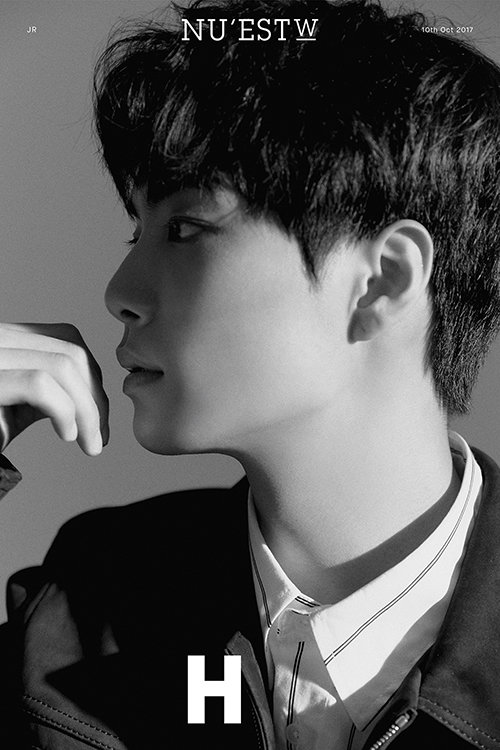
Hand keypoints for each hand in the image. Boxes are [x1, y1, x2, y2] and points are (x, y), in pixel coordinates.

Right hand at [0, 323, 108, 455]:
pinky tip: (66, 436)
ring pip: (63, 364)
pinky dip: (65, 411)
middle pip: (71, 350)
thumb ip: (50, 393)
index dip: (94, 380)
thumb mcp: (16, 409)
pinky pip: (39, 384)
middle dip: (96, 397)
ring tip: (89, 443)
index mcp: (6, 340)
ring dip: (88, 409)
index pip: (67, 340)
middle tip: (99, 439)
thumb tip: (93, 397)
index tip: (99, 421)